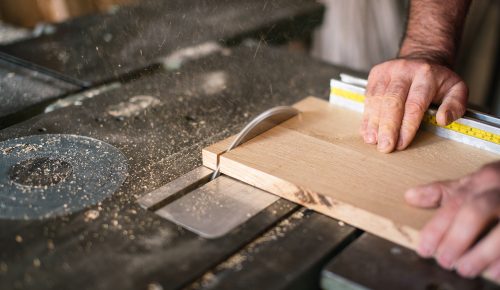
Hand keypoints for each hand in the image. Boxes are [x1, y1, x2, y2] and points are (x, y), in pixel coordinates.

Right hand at [362, 58, 467, 152]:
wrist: (422, 57)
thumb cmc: (438, 80)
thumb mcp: (457, 88)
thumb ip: (455, 105)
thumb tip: (443, 120)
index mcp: (426, 74)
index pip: (414, 104)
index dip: (407, 126)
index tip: (402, 144)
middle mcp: (404, 70)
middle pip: (392, 102)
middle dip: (388, 127)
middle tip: (385, 147)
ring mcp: (387, 71)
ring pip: (377, 100)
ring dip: (374, 123)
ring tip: (373, 141)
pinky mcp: (375, 74)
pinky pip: (368, 98)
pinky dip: (367, 117)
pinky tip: (367, 131)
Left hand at [405, 161, 499, 280]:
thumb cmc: (499, 189)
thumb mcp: (473, 184)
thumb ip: (443, 193)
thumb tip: (409, 197)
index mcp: (485, 179)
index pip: (454, 203)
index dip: (437, 228)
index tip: (424, 249)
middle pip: (476, 211)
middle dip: (458, 238)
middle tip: (444, 262)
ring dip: (482, 254)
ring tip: (464, 270)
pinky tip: (494, 275)